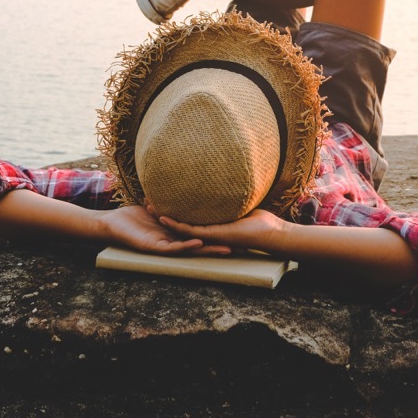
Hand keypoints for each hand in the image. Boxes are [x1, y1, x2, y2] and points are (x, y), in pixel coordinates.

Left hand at [100, 205, 230, 255]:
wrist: (112, 225)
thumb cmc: (133, 216)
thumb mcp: (157, 205)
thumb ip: (171, 200)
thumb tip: (184, 185)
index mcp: (175, 234)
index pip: (201, 235)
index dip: (217, 234)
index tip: (235, 231)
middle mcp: (173, 242)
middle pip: (201, 245)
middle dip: (219, 246)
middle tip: (239, 246)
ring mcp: (165, 247)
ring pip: (190, 249)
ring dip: (207, 249)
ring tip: (225, 248)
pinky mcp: (155, 248)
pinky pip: (173, 247)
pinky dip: (186, 245)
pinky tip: (198, 241)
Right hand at [156, 208, 287, 254]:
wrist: (268, 234)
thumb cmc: (259, 221)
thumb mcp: (240, 205)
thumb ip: (229, 198)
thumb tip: (226, 182)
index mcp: (212, 227)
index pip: (190, 219)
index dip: (176, 211)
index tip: (163, 200)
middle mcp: (207, 233)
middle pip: (181, 223)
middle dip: (165, 213)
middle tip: (149, 204)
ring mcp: (208, 235)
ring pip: (180, 227)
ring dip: (165, 218)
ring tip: (150, 208)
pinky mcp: (211, 235)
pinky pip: (189, 230)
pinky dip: (175, 224)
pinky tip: (162, 216)